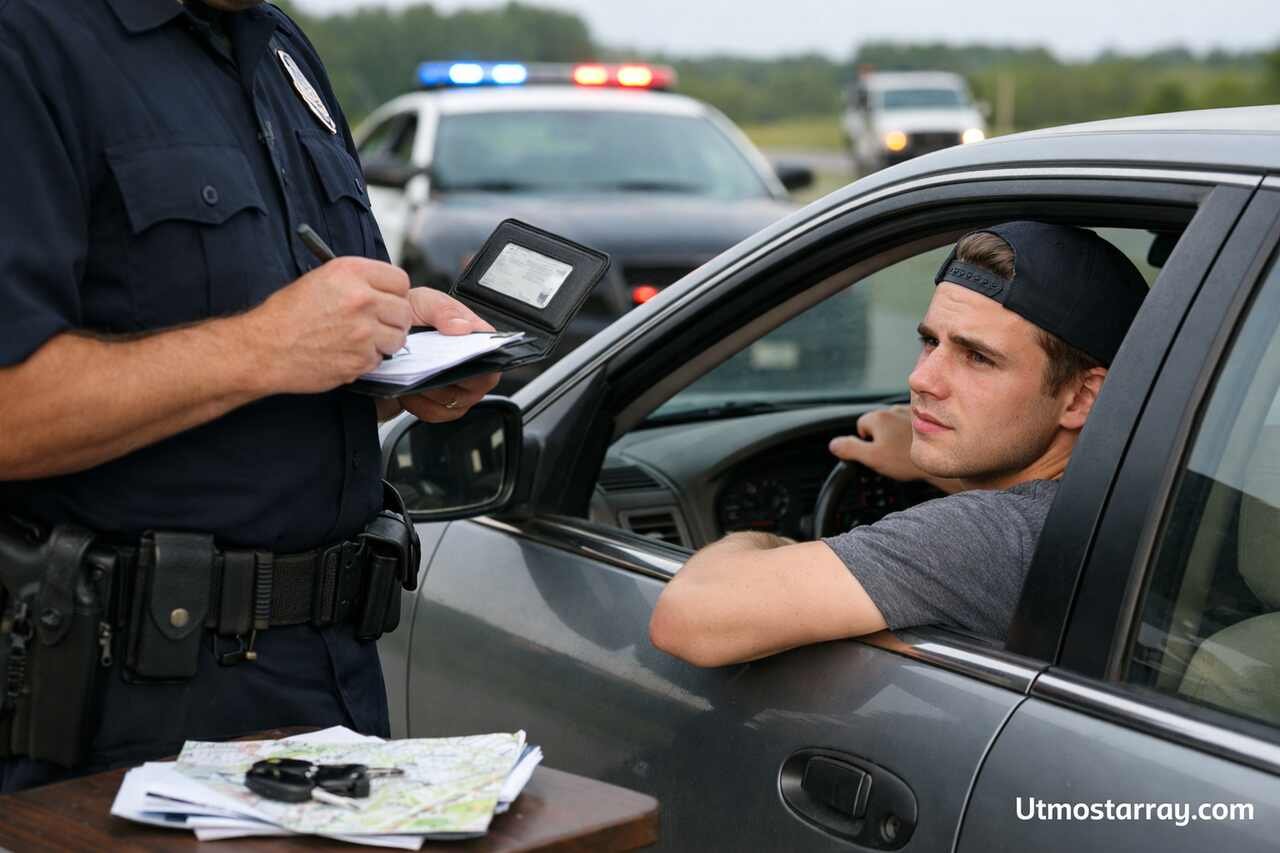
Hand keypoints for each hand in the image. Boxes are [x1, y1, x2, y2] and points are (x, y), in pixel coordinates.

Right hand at [244, 257, 411, 393]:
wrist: (264, 349)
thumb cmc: (285, 315)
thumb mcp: (320, 279)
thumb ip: (357, 281)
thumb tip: (383, 290)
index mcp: (351, 272)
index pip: (400, 280)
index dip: (394, 292)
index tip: (388, 299)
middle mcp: (361, 299)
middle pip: (404, 310)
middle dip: (393, 318)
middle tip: (377, 323)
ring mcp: (363, 331)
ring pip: (398, 337)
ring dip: (384, 341)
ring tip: (360, 339)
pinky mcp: (361, 359)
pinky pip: (380, 359)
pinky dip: (368, 359)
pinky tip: (347, 352)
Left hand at [389, 288, 500, 422]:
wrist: (378, 333)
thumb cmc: (407, 315)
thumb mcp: (423, 301)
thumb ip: (442, 310)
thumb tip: (463, 327)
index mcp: (474, 338)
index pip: (493, 354)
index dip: (482, 360)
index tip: (459, 359)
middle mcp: (471, 365)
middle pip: (477, 384)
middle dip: (450, 379)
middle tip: (427, 368)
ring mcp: (456, 388)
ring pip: (456, 402)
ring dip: (431, 393)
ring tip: (412, 375)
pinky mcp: (437, 405)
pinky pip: (436, 414)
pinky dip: (420, 405)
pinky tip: (407, 389)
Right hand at [828, 404, 924, 481]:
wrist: (940, 458)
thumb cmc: (906, 460)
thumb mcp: (872, 458)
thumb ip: (850, 449)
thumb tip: (834, 444)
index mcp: (878, 417)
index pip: (861, 426)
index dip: (865, 442)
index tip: (877, 453)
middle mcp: (893, 409)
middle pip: (878, 423)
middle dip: (881, 437)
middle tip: (891, 455)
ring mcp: (910, 411)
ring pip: (894, 424)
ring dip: (896, 435)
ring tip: (905, 451)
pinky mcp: (926, 417)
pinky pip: (910, 424)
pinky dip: (910, 433)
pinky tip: (915, 446)